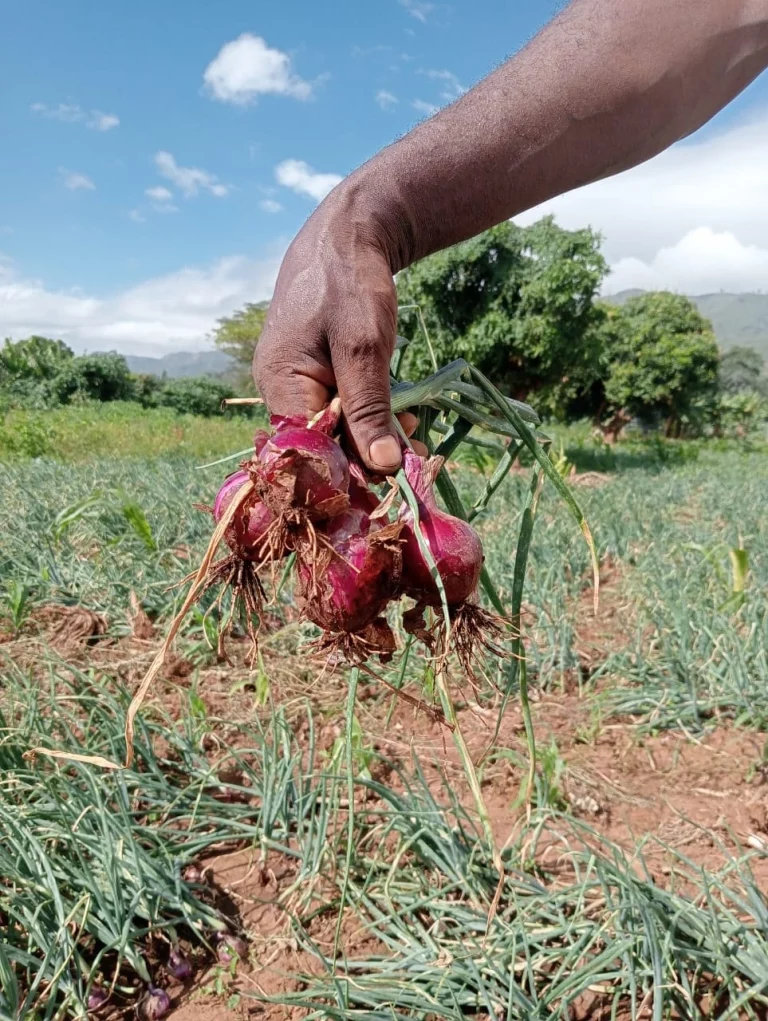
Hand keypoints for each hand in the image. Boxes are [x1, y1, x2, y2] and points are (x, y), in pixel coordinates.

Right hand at [254, 185, 412, 472]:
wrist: (349, 233)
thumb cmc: (352, 282)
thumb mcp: (365, 347)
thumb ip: (370, 409)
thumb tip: (382, 466)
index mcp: (280, 383)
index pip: (306, 450)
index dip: (345, 472)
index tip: (390, 481)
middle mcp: (279, 389)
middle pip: (320, 444)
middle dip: (365, 456)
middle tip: (414, 459)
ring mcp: (295, 383)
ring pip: (334, 430)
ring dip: (373, 438)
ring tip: (414, 437)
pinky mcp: (314, 376)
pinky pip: (339, 410)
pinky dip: (370, 417)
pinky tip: (401, 420)